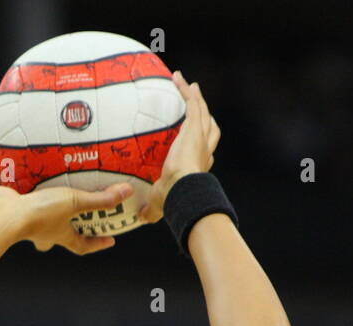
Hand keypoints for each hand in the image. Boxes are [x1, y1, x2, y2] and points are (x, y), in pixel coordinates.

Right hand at [0, 179, 132, 254]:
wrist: (4, 215)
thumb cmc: (40, 213)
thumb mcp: (75, 203)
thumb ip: (99, 199)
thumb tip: (126, 193)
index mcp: (60, 236)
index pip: (83, 246)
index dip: (97, 244)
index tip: (110, 240)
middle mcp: (44, 233)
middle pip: (59, 236)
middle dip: (68, 229)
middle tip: (79, 218)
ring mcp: (28, 222)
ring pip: (40, 220)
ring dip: (47, 210)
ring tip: (54, 192)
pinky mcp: (15, 208)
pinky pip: (22, 201)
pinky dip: (25, 191)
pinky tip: (27, 176)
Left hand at [138, 70, 220, 225]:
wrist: (182, 189)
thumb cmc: (174, 200)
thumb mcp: (160, 204)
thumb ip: (151, 209)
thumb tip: (142, 218)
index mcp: (198, 167)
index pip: (204, 151)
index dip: (202, 144)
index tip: (195, 139)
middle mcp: (204, 150)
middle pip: (210, 128)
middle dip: (205, 115)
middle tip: (198, 105)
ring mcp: (200, 137)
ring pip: (203, 112)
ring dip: (196, 98)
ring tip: (190, 85)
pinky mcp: (195, 127)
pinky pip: (193, 104)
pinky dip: (188, 91)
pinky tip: (181, 79)